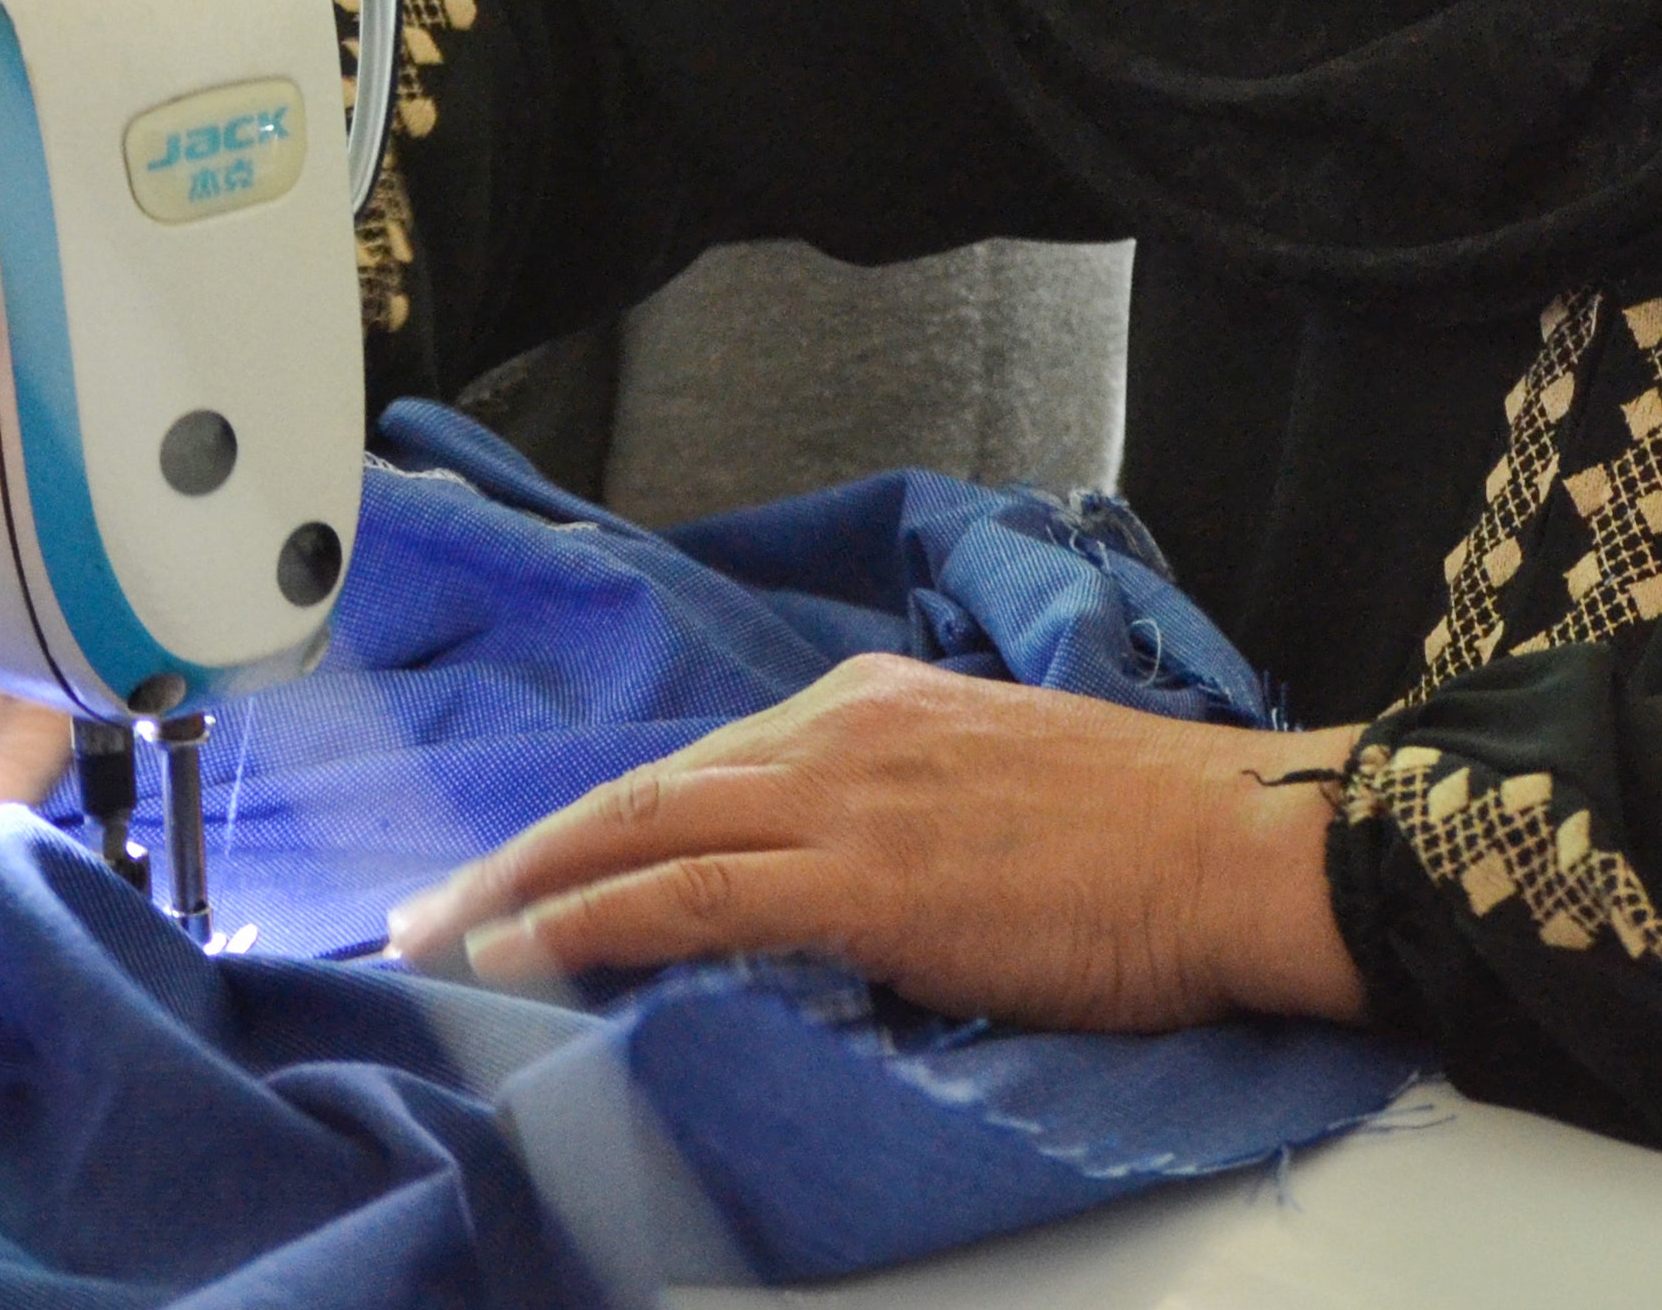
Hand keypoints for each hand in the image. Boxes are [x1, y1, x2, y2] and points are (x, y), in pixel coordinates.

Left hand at [384, 656, 1370, 1032]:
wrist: (1234, 847)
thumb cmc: (1151, 837)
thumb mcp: (1007, 786)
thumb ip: (909, 815)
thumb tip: (848, 886)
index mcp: (881, 704)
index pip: (706, 764)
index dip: (604, 822)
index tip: (535, 867)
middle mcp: (846, 730)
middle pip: (644, 788)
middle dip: (522, 853)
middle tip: (426, 912)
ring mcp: (849, 799)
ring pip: (638, 831)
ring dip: (520, 891)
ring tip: (437, 945)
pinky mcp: (861, 879)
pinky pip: (685, 895)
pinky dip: (586, 923)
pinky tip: (521, 958)